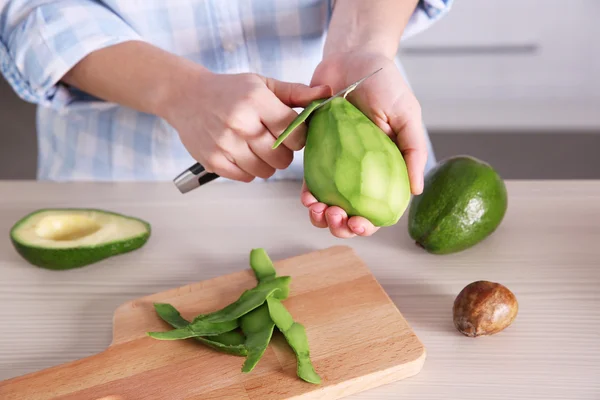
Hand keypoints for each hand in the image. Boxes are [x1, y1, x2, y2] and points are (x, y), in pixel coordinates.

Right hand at [163, 69, 330, 181]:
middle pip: (282, 156)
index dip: (299, 135)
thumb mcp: (262, 84)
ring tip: (258, 147)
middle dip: (285, 152)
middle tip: (275, 141)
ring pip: (266, 170)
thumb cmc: (230, 90)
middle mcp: (240, 123)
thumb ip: (296, 92)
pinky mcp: (214, 161)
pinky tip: (243, 154)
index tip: (292, 132)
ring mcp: (225, 144)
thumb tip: (327, 94)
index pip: (293, 131)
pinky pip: (247, 177)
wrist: (186, 97)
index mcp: (256, 100)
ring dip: (268, 163)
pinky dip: (250, 170)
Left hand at [304, 51, 426, 237]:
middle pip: (352, 211)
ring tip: (318, 211)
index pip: (380, 206)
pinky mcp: (318, 154)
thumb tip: (415, 191)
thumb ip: (413, 150)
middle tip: (336, 218)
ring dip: (322, 216)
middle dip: (342, 225)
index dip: (370, 224)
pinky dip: (308, 196)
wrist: (351, 59)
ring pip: (329, 203)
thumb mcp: (406, 114)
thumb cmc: (384, 85)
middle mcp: (362, 172)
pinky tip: (306, 198)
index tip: (360, 225)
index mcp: (387, 168)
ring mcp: (338, 165)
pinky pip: (311, 182)